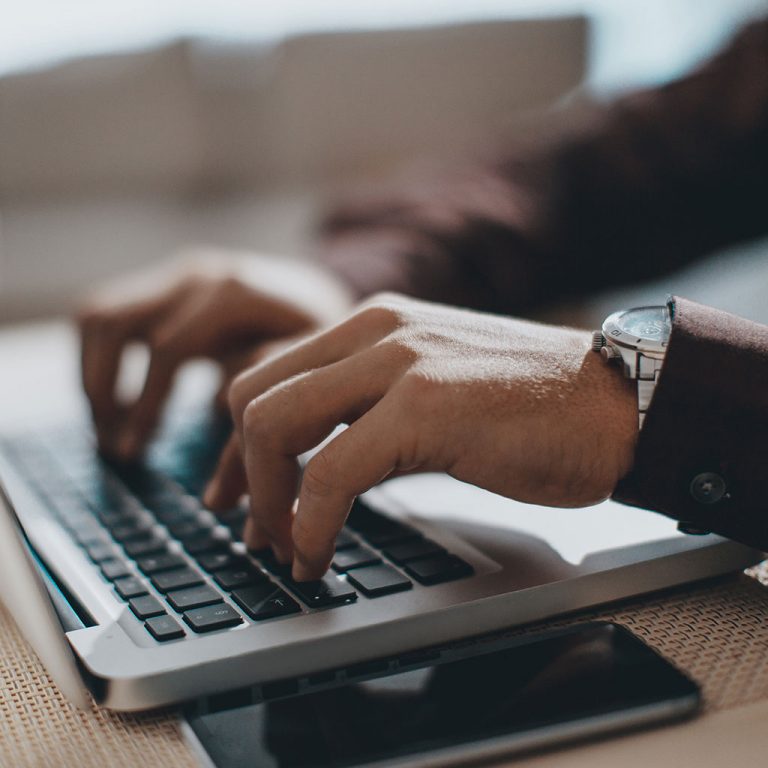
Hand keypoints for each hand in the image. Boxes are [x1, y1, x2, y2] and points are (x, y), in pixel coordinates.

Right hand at [78, 249, 353, 458]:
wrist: (324, 295)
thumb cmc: (324, 340)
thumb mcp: (311, 370)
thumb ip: (264, 403)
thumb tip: (216, 466)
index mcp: (236, 293)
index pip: (167, 349)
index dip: (146, 407)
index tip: (132, 454)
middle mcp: (198, 274)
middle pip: (112, 322)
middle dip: (102, 390)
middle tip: (113, 447)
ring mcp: (177, 273)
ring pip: (98, 313)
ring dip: (91, 373)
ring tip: (109, 428)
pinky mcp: (166, 284)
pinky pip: (108, 312)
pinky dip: (99, 357)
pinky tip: (121, 401)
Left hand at [204, 294, 636, 579]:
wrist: (615, 403)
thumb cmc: (529, 408)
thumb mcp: (432, 386)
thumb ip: (370, 405)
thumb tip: (315, 460)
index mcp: (372, 324)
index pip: (267, 374)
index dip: (236, 444)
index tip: (233, 494)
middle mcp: (375, 330)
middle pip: (251, 395)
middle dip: (238, 472)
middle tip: (253, 530)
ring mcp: (398, 363)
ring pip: (274, 425)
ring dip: (265, 500)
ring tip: (283, 549)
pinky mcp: (424, 408)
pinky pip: (330, 472)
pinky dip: (310, 524)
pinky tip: (317, 557)